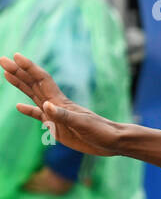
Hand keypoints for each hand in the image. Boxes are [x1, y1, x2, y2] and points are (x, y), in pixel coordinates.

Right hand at [1, 52, 122, 156]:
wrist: (112, 142)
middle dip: (18, 71)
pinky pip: (38, 116)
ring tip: (7, 73)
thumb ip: (63, 116)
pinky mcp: (56, 126)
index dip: (29, 68)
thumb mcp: (82, 124)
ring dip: (20, 84)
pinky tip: (19, 107)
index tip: (16, 56)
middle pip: (33, 84)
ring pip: (33, 95)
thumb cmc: (101, 131)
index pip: (41, 80)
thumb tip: (45, 106)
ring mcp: (55, 114)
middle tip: (3, 59)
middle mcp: (56, 105)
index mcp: (61, 102)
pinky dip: (28, 110)